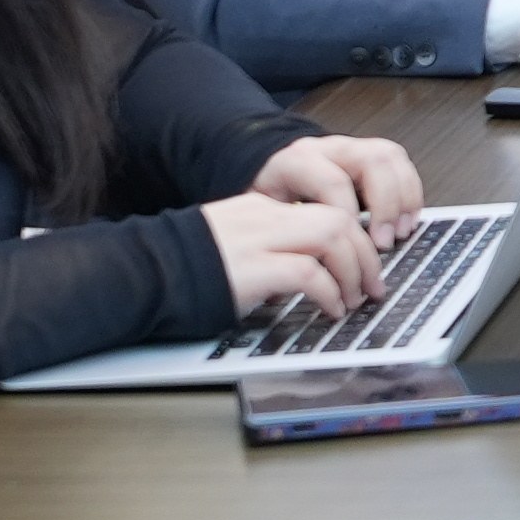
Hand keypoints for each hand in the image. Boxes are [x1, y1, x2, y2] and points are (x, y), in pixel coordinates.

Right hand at [199, 184, 379, 323]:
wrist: (147, 273)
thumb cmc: (186, 270)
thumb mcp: (236, 250)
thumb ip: (270, 252)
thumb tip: (309, 277)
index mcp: (261, 209)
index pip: (324, 210)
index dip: (354, 239)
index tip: (363, 266)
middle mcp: (264, 217)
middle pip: (338, 218)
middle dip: (365, 255)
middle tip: (372, 287)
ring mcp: (259, 239)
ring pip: (332, 235)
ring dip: (353, 271)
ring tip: (354, 300)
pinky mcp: (252, 268)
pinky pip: (309, 273)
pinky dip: (329, 292)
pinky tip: (330, 310)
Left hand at [261, 128, 422, 234]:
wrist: (269, 163)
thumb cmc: (267, 190)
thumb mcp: (262, 210)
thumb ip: (280, 233)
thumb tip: (290, 281)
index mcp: (299, 161)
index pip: (332, 181)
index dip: (346, 215)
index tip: (349, 246)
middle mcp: (330, 149)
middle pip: (373, 161)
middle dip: (385, 206)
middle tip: (384, 242)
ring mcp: (353, 148)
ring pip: (391, 158)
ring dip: (403, 198)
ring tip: (401, 232)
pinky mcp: (370, 155)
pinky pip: (401, 164)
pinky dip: (410, 193)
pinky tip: (406, 219)